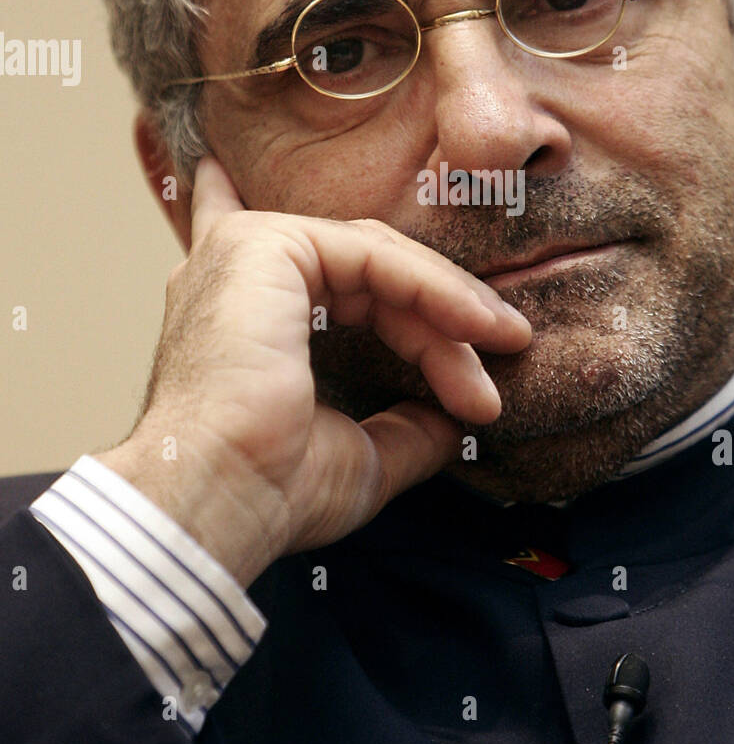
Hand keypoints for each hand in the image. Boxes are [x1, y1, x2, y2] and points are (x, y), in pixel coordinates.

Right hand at [97, 155, 530, 585]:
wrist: (220, 498)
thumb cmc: (267, 487)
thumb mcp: (357, 456)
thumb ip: (404, 430)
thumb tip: (453, 425)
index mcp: (242, 310)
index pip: (324, 266)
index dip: (409, 296)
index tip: (475, 342)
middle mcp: (237, 272)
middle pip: (373, 272)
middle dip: (444, 315)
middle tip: (499, 362)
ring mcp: (249, 250)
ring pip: (381, 260)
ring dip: (450, 305)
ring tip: (503, 347)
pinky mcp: (270, 245)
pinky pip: (376, 257)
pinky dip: (433, 291)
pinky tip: (476, 329)